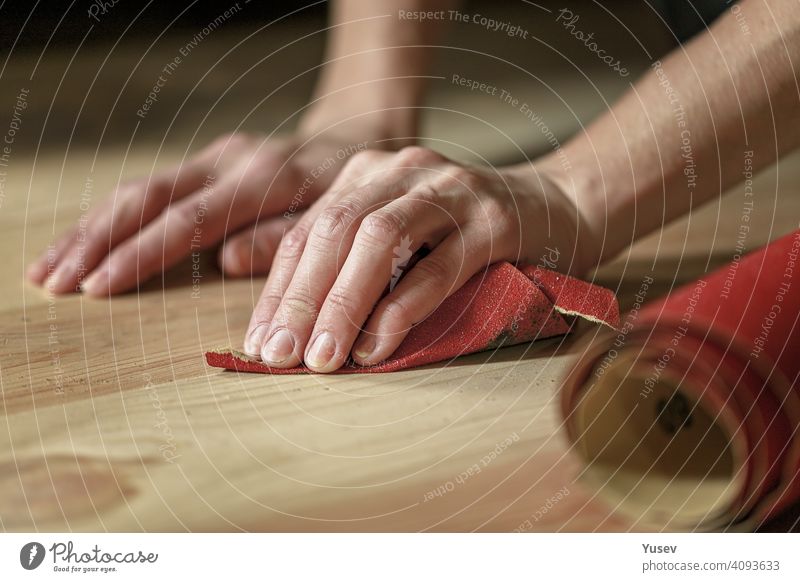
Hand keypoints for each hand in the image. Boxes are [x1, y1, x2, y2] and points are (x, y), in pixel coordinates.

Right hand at [26, 132, 367, 294]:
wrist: (352, 141)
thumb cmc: (350, 191)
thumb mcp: (336, 217)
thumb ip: (285, 239)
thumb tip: (225, 261)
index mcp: (263, 178)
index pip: (190, 219)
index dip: (142, 253)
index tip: (99, 286)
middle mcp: (229, 161)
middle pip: (148, 198)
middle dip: (97, 241)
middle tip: (54, 283)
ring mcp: (212, 158)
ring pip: (138, 190)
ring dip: (89, 231)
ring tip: (47, 271)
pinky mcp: (204, 164)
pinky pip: (148, 190)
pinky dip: (109, 220)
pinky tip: (80, 245)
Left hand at [244, 145, 594, 372]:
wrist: (559, 205)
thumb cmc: (468, 236)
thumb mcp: (402, 238)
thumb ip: (354, 265)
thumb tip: (294, 327)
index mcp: (369, 175)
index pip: (307, 233)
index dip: (277, 290)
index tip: (256, 344)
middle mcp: (402, 172)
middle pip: (333, 232)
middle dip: (300, 300)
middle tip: (277, 357)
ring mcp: (450, 191)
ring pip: (378, 243)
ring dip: (343, 305)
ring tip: (322, 360)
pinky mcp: (493, 221)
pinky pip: (438, 266)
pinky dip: (401, 309)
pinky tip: (377, 347)